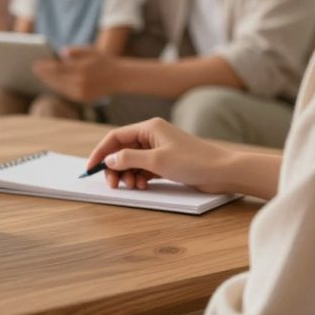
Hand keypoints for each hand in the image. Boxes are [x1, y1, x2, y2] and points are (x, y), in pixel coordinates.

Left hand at [32, 46, 118, 101]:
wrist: (119, 77)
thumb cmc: (103, 60)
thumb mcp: (91, 50)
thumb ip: (75, 51)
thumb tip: (60, 53)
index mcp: (82, 69)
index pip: (58, 69)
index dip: (45, 67)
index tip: (36, 63)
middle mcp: (81, 82)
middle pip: (56, 79)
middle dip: (44, 74)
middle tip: (34, 68)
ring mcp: (82, 92)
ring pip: (59, 87)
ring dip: (49, 81)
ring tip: (41, 74)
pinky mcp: (82, 98)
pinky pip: (65, 92)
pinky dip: (57, 86)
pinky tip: (52, 81)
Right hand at [85, 118, 233, 192]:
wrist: (223, 171)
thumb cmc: (193, 161)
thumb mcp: (156, 161)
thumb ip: (129, 159)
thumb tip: (109, 160)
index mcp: (148, 127)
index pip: (115, 137)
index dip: (101, 152)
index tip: (91, 168)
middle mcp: (152, 135)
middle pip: (122, 150)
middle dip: (115, 167)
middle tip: (113, 184)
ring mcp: (159, 148)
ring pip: (132, 161)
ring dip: (128, 174)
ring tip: (133, 186)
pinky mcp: (166, 161)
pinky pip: (144, 168)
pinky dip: (139, 177)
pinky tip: (143, 186)